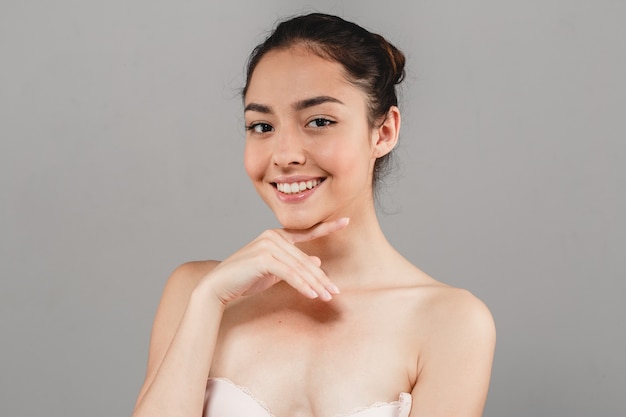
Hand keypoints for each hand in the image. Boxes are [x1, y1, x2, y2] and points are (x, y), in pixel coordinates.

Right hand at [202, 218, 348, 304]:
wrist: (219, 287)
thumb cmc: (246, 279)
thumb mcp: (275, 272)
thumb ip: (295, 265)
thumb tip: (317, 261)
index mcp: (276, 236)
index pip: (306, 232)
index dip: (327, 226)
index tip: (346, 221)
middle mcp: (272, 236)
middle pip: (305, 259)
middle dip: (321, 278)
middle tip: (335, 291)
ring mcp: (267, 245)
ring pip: (299, 267)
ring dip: (315, 284)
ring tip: (327, 297)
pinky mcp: (263, 258)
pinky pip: (289, 274)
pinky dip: (302, 285)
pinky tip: (312, 295)